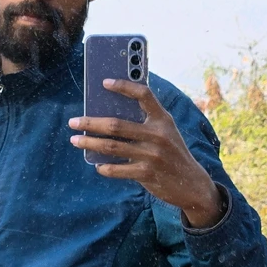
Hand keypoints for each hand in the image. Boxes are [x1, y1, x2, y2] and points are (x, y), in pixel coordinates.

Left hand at [69, 79, 224, 228]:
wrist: (192, 184)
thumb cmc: (173, 154)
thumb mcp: (166, 133)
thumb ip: (145, 124)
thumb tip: (108, 116)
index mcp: (163, 119)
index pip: (143, 95)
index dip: (123, 86)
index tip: (104, 83)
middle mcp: (158, 135)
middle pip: (116, 124)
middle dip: (90, 123)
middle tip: (73, 122)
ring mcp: (152, 155)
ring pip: (111, 146)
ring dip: (89, 143)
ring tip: (75, 140)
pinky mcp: (147, 173)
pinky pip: (117, 169)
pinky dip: (104, 167)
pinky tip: (97, 165)